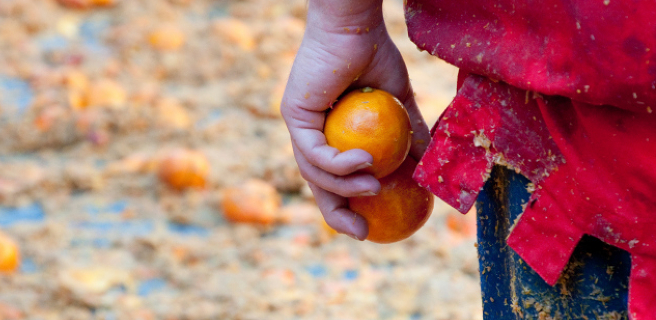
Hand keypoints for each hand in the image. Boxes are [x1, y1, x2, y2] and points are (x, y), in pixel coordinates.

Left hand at [281, 0, 430, 239]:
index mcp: (330, 135)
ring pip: (313, 172)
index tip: (370, 226)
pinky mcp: (294, 115)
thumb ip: (410, 137)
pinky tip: (364, 161)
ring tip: (375, 186)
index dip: (347, 206)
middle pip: (316, 185)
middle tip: (361, 230)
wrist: (358, 28)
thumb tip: (429, 171)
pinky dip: (338, 162)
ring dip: (344, 185)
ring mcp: (299, 125)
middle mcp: (309, 133)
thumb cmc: (375, 58)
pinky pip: (314, 151)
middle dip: (335, 213)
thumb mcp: (398, 107)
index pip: (332, 179)